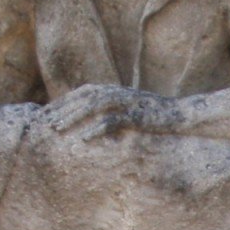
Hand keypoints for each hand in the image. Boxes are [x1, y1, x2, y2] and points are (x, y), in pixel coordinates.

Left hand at [46, 84, 182, 141]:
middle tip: (44, 123)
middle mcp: (119, 92)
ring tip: (57, 129)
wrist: (184, 116)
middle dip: (63, 108)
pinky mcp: (138, 115)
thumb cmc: (157, 118)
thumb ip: (114, 113)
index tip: (46, 115)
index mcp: (116, 91)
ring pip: (94, 106)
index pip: (82, 93)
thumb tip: (94, 125)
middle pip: (83, 96)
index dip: (63, 102)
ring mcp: (128, 102)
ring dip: (73, 116)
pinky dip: (96, 129)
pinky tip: (83, 139)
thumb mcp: (132, 113)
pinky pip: (113, 121)